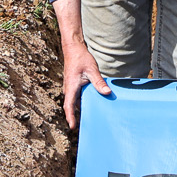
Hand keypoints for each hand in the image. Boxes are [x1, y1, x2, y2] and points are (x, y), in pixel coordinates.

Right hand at [53, 0, 109, 128]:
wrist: (73, 49)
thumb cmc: (80, 58)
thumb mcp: (92, 70)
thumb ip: (99, 82)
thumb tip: (107, 93)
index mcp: (71, 87)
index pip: (69, 106)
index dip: (70, 117)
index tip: (73, 127)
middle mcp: (69, 89)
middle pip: (72, 107)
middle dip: (76, 117)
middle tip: (86, 127)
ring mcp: (71, 88)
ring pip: (75, 102)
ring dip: (81, 110)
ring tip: (91, 119)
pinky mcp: (74, 86)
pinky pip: (78, 97)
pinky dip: (83, 102)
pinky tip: (93, 105)